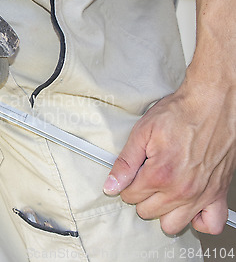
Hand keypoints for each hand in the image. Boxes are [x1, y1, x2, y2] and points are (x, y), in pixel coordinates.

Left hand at [103, 80, 235, 234]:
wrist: (213, 103)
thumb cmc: (180, 113)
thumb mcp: (142, 132)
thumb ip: (125, 163)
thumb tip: (110, 186)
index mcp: (160, 175)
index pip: (130, 196)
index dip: (127, 183)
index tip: (134, 172)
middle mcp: (181, 190)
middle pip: (147, 212)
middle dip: (142, 196)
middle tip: (148, 177)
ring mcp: (201, 194)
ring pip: (173, 224)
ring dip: (164, 211)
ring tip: (164, 191)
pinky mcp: (218, 193)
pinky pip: (211, 224)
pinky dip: (198, 219)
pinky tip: (188, 206)